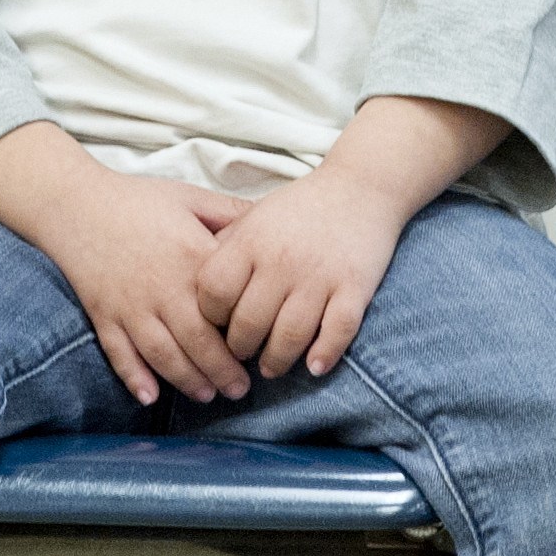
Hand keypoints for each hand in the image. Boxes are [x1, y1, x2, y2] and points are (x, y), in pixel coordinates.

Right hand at [24, 170, 254, 404]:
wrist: (76, 203)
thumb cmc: (138, 200)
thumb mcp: (190, 197)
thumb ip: (231, 212)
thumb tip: (270, 219)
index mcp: (191, 256)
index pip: (227, 307)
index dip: (246, 332)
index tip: (260, 347)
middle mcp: (163, 288)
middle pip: (198, 342)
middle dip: (222, 372)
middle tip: (240, 390)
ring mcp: (131, 306)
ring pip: (164, 356)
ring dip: (187, 381)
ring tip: (207, 395)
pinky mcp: (104, 316)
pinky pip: (120, 354)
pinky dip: (134, 378)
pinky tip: (150, 397)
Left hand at [194, 163, 405, 379]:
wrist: (359, 188)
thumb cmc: (299, 208)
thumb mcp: (254, 217)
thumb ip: (226, 247)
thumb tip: (195, 282)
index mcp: (252, 240)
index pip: (214, 291)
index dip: (209, 316)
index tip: (215, 325)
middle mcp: (282, 260)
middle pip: (249, 323)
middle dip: (240, 348)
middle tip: (241, 354)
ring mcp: (319, 276)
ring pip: (290, 336)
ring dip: (276, 361)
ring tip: (270, 367)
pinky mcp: (354, 287)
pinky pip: (337, 331)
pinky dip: (324, 354)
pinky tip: (314, 366)